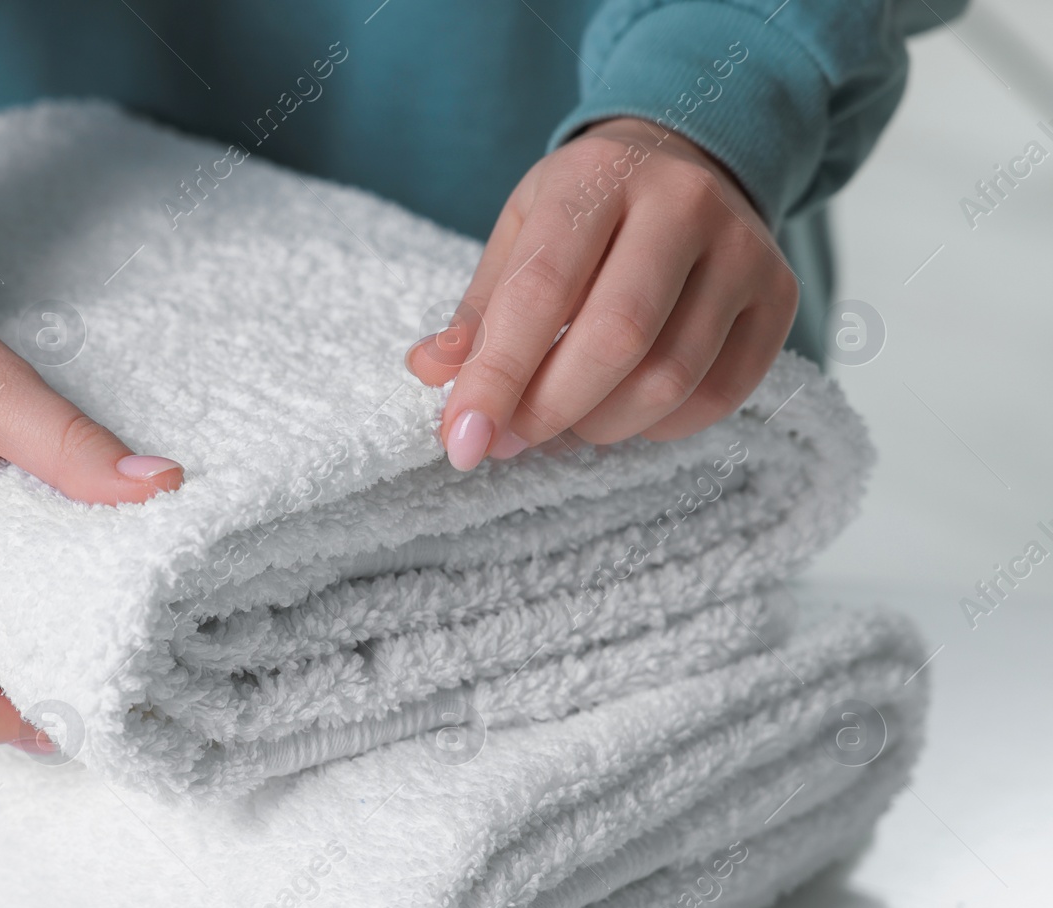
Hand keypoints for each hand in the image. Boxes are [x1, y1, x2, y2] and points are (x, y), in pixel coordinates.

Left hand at [407, 117, 798, 468]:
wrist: (691, 159)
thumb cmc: (589, 209)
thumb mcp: (522, 232)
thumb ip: (481, 308)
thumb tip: (434, 373)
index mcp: (597, 178)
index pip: (541, 290)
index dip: (497, 377)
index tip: (461, 439)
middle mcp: (683, 203)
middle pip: (617, 338)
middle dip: (549, 410)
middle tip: (507, 442)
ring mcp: (744, 249)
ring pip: (670, 378)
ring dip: (600, 426)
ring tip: (563, 423)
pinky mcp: (780, 296)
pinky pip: (718, 395)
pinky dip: (658, 427)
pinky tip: (623, 411)